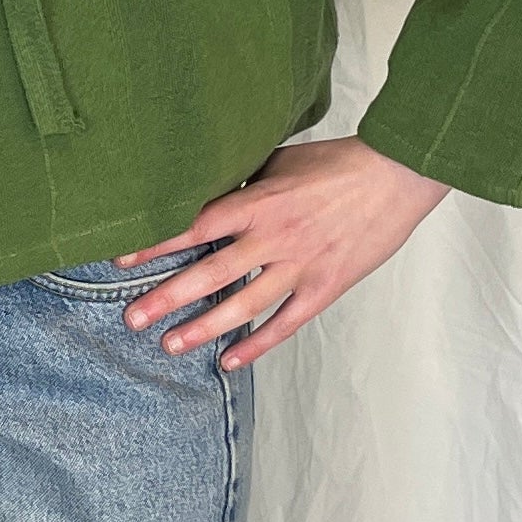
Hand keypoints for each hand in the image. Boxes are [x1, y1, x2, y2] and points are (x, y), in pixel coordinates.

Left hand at [112, 134, 450, 369]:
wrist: (398, 174)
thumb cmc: (340, 162)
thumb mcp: (281, 160)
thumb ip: (245, 180)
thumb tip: (208, 186)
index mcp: (260, 201)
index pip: (196, 225)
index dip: (157, 244)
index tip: (123, 260)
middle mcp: (275, 237)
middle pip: (211, 272)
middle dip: (168, 296)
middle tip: (132, 317)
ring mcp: (301, 266)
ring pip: (244, 305)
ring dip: (204, 327)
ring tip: (169, 344)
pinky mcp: (325, 287)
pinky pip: (286, 322)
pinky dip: (257, 344)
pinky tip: (230, 360)